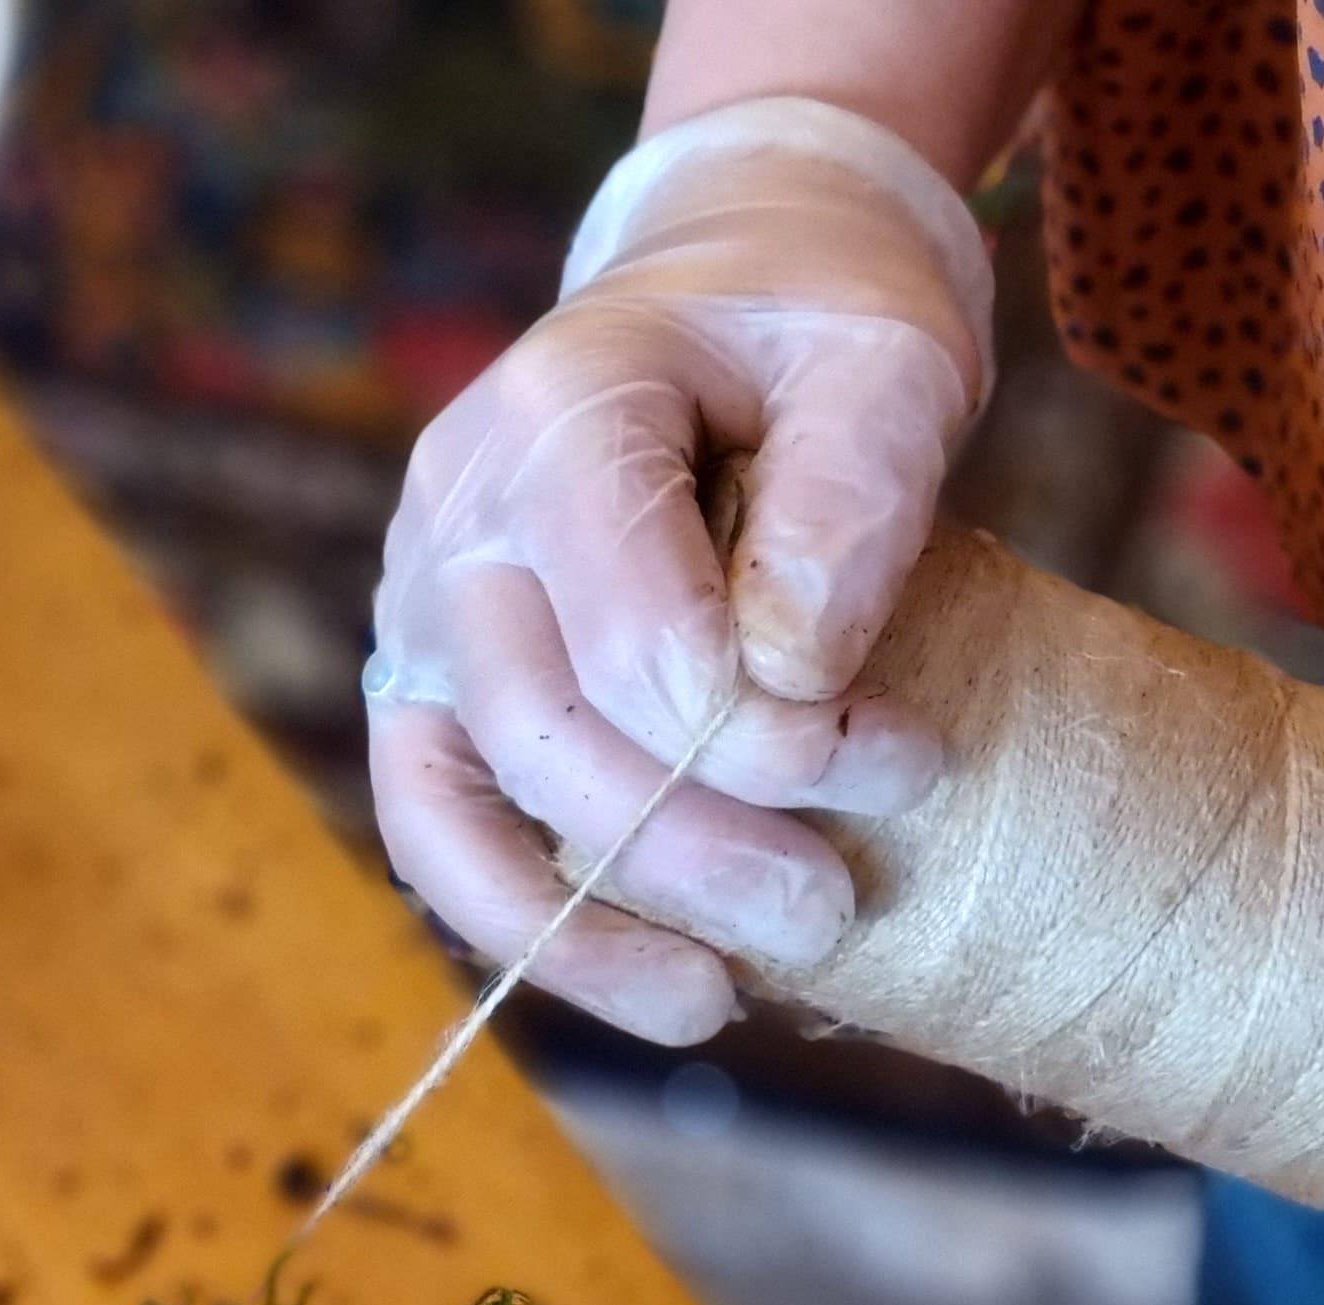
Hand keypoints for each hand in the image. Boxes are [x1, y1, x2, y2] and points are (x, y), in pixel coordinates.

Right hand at [365, 96, 997, 1043]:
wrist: (729, 285)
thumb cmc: (817, 325)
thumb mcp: (885, 358)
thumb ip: (851, 491)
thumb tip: (794, 672)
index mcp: (558, 411)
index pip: (632, 628)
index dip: (760, 733)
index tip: (901, 764)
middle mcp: (453, 514)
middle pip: (546, 729)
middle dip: (693, 843)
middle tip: (832, 909)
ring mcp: (421, 607)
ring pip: (464, 802)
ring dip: (595, 920)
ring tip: (722, 999)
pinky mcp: (430, 685)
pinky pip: (437, 830)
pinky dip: (531, 926)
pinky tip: (650, 984)